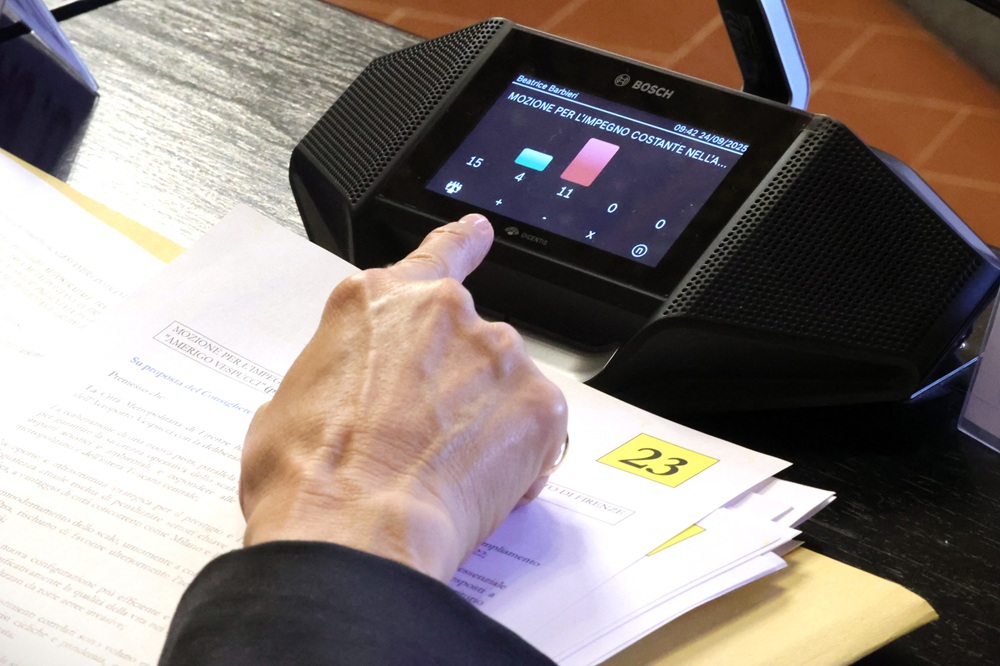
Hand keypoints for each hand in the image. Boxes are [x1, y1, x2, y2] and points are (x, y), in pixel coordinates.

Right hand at [239, 214, 567, 581]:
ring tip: (441, 469)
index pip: (431, 255)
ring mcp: (496, 353)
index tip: (478, 233)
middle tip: (423, 438)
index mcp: (375, 302)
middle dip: (454, 384)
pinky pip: (537, 426)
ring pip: (502, 383)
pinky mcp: (539, 402)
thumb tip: (343, 402)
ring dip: (483, 419)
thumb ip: (335, 378)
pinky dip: (519, 455)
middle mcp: (443, 312)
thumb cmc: (310, 475)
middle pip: (465, 338)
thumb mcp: (288, 406)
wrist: (354, 528)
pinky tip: (477, 484)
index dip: (461, 242)